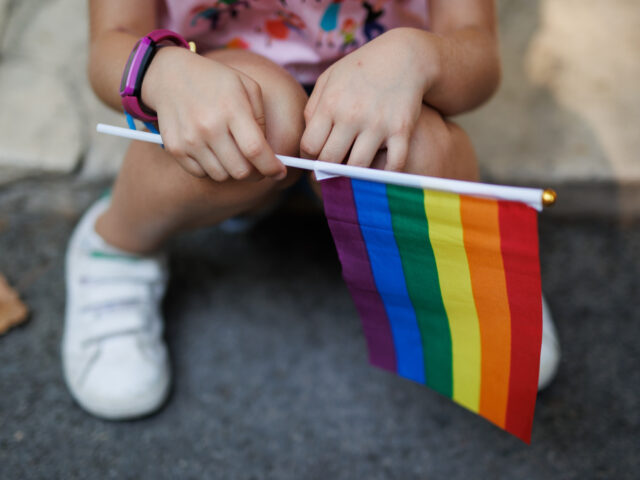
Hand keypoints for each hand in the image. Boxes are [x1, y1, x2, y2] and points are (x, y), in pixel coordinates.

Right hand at [141, 47, 285, 181]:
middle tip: (257, 165)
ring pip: (222, 176)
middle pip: (241, 170)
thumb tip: (269, 153)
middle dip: (255, 173)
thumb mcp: (246, 86)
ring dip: (232, 171)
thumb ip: (261, 120)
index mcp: (232, 108)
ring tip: (232, 153)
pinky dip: (212, 169)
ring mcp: (190, 140)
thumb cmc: (215, 81)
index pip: (255, 150)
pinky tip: (213, 152)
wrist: (170, 75)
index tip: (280, 172)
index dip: (271, 167)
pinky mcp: (175, 149)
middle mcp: (209, 126)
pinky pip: (201, 174)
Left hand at [300, 28, 435, 170]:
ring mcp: (378, 124)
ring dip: (353, 176)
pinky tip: (379, 172)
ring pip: (358, 168)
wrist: (404, 56)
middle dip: (327, 170)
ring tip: (351, 174)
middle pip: (330, 161)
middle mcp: (352, 116)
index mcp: (330, 104)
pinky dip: (385, 175)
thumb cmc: (360, 70)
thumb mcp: (329, 79)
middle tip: (331, 172)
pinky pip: (393, 165)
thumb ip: (313, 110)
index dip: (309, 159)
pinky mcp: (402, 130)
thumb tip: (307, 145)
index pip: (310, 146)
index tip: (315, 160)